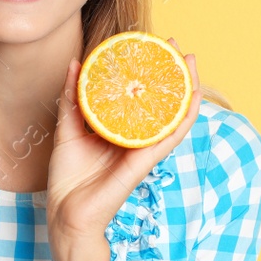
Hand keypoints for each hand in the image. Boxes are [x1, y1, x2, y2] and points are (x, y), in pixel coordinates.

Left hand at [45, 38, 200, 243]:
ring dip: (186, 88)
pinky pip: (169, 137)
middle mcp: (135, 136)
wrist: (67, 214)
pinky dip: (184, 118)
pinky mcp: (145, 162)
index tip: (151, 46)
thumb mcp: (67, 129)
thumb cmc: (68, 177)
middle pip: (160, 100)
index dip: (148, 71)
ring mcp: (143, 149)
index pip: (139, 95)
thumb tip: (75, 64)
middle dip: (171, 72)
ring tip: (190, 62)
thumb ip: (72, 98)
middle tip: (175, 46)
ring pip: (173, 115)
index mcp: (118, 128)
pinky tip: (193, 99)